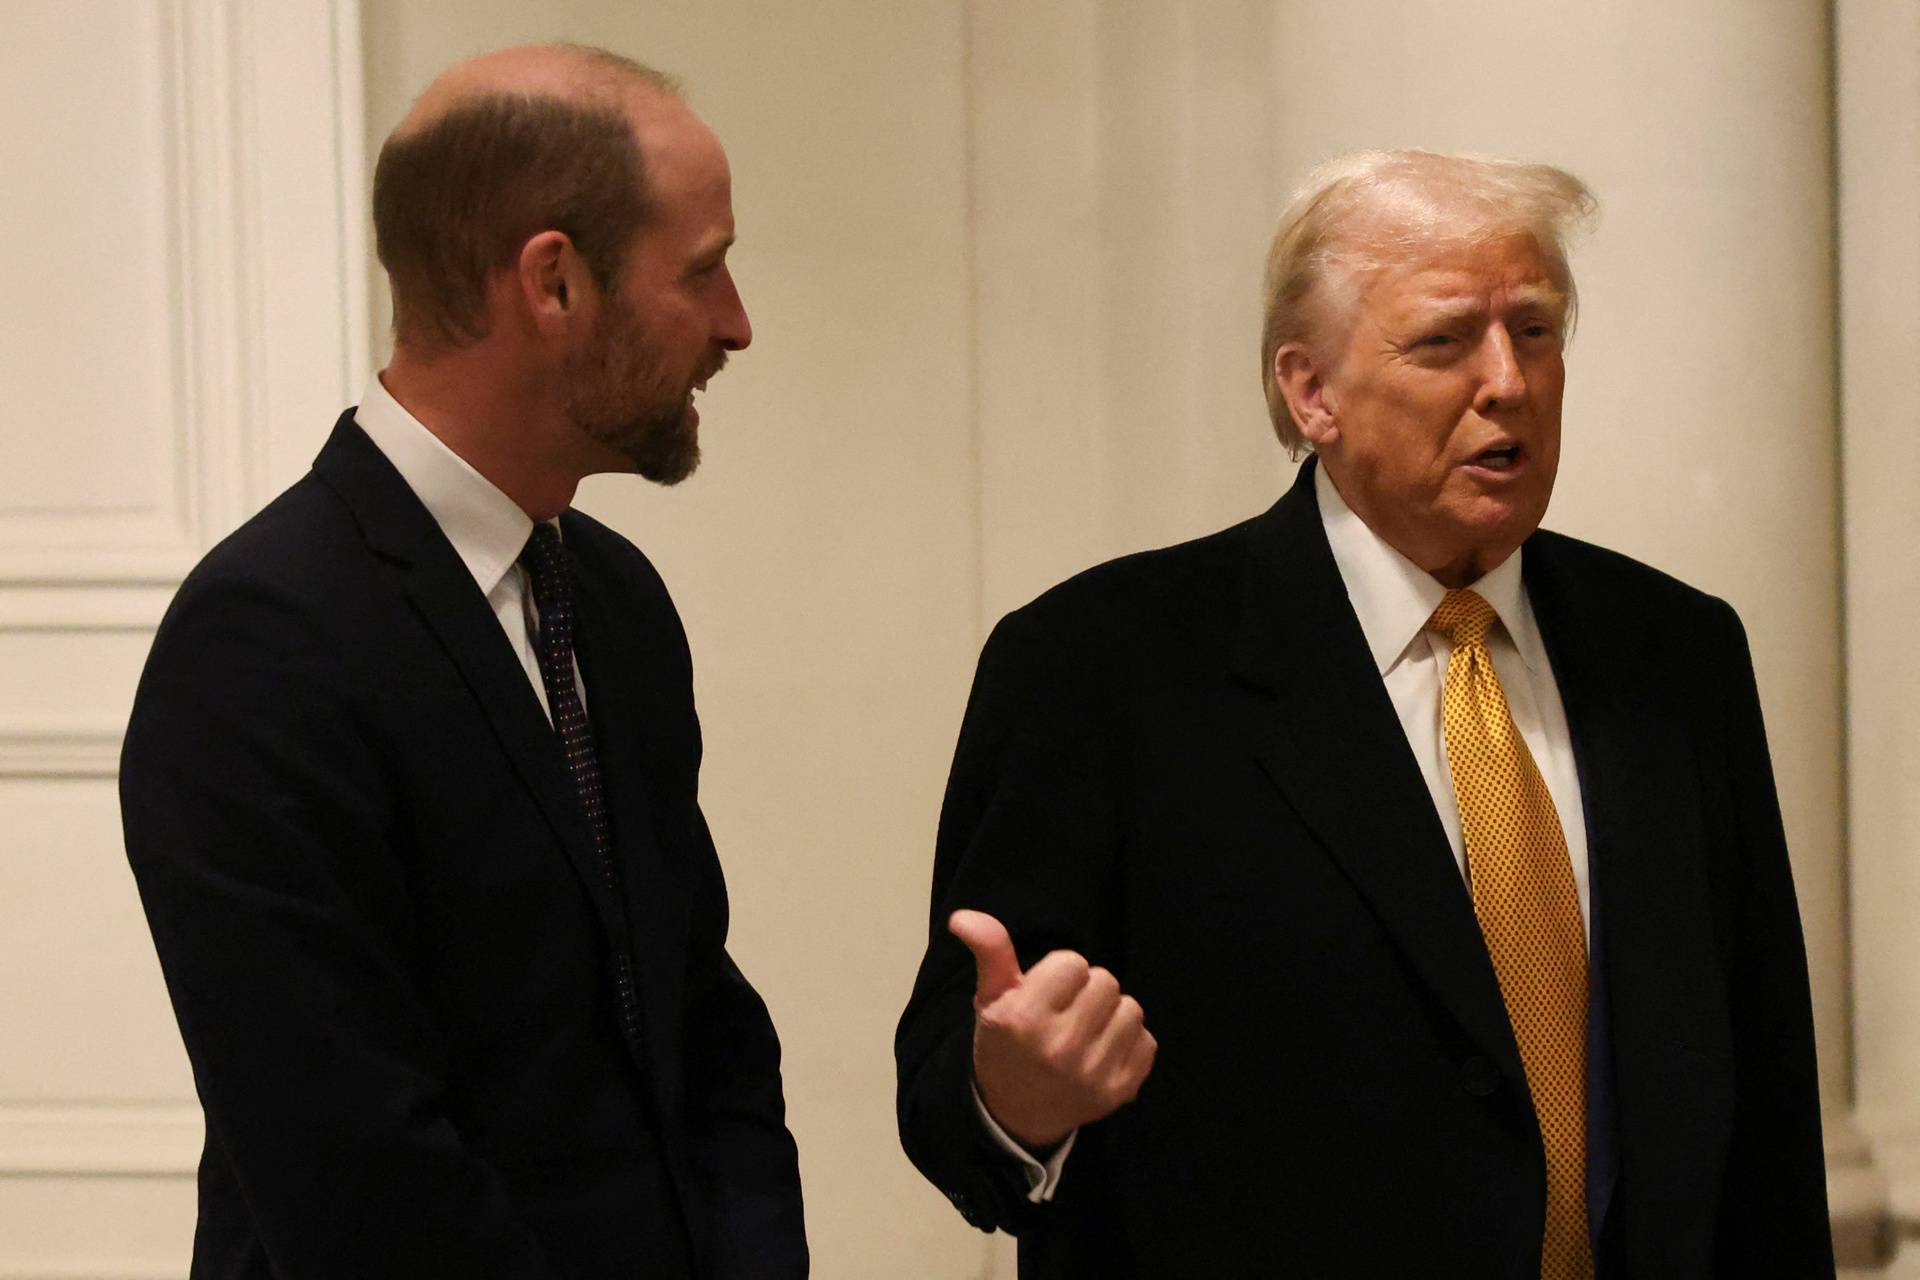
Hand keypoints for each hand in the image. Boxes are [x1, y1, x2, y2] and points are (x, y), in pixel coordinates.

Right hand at [949, 908, 1156, 1150]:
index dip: (1060, 973)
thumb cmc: (1004, 1045)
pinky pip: (1146, 1041)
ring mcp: (1093, 1074)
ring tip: (1086, 1030)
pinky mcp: (1120, 1091)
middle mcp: (1060, 1048)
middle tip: (1067, 1011)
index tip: (1047, 994)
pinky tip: (1102, 1053)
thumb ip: (989, 952)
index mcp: (1023, 1020)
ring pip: (1130, 1009)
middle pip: (1105, 981)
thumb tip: (964, 916)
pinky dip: (1128, 1043)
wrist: (1016, 1116)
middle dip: (1087, 990)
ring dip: (1111, 1014)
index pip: (1073, 963)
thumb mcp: (991, 998)